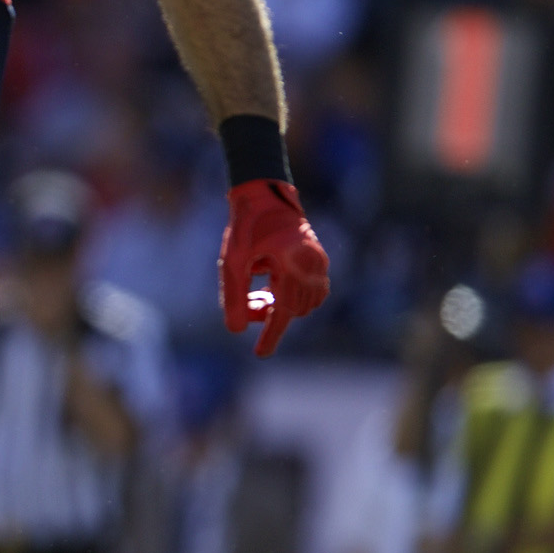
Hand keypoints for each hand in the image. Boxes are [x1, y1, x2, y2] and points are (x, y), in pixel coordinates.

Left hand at [219, 180, 329, 356]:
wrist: (264, 198)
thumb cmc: (245, 228)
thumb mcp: (232, 263)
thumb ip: (234, 297)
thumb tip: (235, 331)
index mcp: (290, 263)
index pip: (282, 310)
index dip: (270, 334)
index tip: (260, 355)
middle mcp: (312, 264)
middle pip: (292, 310)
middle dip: (268, 313)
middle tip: (248, 298)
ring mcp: (320, 262)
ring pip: (304, 304)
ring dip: (282, 305)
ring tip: (260, 287)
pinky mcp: (321, 260)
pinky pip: (313, 292)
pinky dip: (294, 296)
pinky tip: (275, 284)